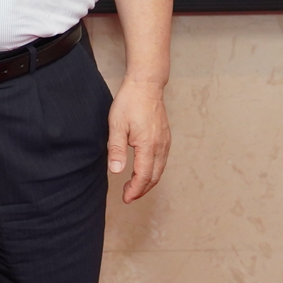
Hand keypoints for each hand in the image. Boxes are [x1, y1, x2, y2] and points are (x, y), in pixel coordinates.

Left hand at [107, 76, 170, 201]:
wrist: (146, 84)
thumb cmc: (130, 102)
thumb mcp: (117, 125)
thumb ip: (116, 149)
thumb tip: (116, 172)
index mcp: (148, 146)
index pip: (144, 176)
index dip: (135, 190)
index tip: (126, 198)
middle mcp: (161, 147)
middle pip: (154, 177)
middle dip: (142, 190)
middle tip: (129, 196)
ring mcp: (165, 142)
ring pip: (160, 170)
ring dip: (148, 181)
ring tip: (134, 186)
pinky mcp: (166, 137)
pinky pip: (162, 160)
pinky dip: (154, 170)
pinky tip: (144, 170)